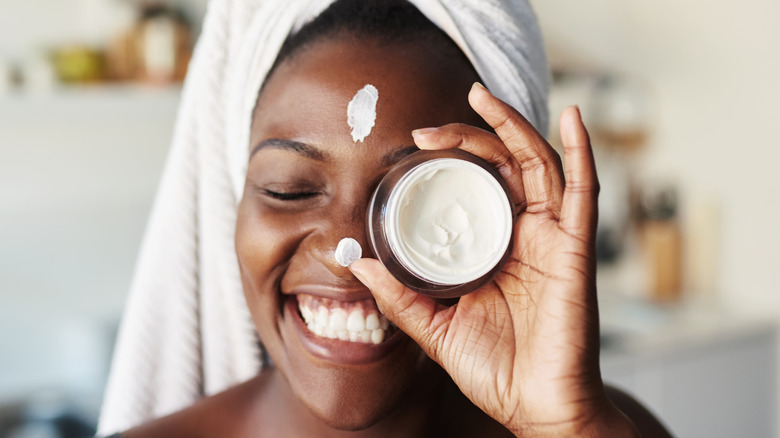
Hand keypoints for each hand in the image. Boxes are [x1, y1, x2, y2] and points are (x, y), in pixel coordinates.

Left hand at [350, 83, 637, 435]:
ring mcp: (552, 238)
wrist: (535, 408)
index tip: (412, 148)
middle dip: (469, 136)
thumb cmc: (495, 369)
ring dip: (513, 126)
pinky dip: (582, 149)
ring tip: (482, 96)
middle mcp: (524, 235)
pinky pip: (584, 190)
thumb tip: (357, 263)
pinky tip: (572, 116)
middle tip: (427, 130)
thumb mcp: (435, 326)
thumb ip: (400, 294)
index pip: (474, 187)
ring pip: (538, 164)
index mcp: (493, 248)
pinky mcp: (576, 250)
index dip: (448, 161)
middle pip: (503, 166)